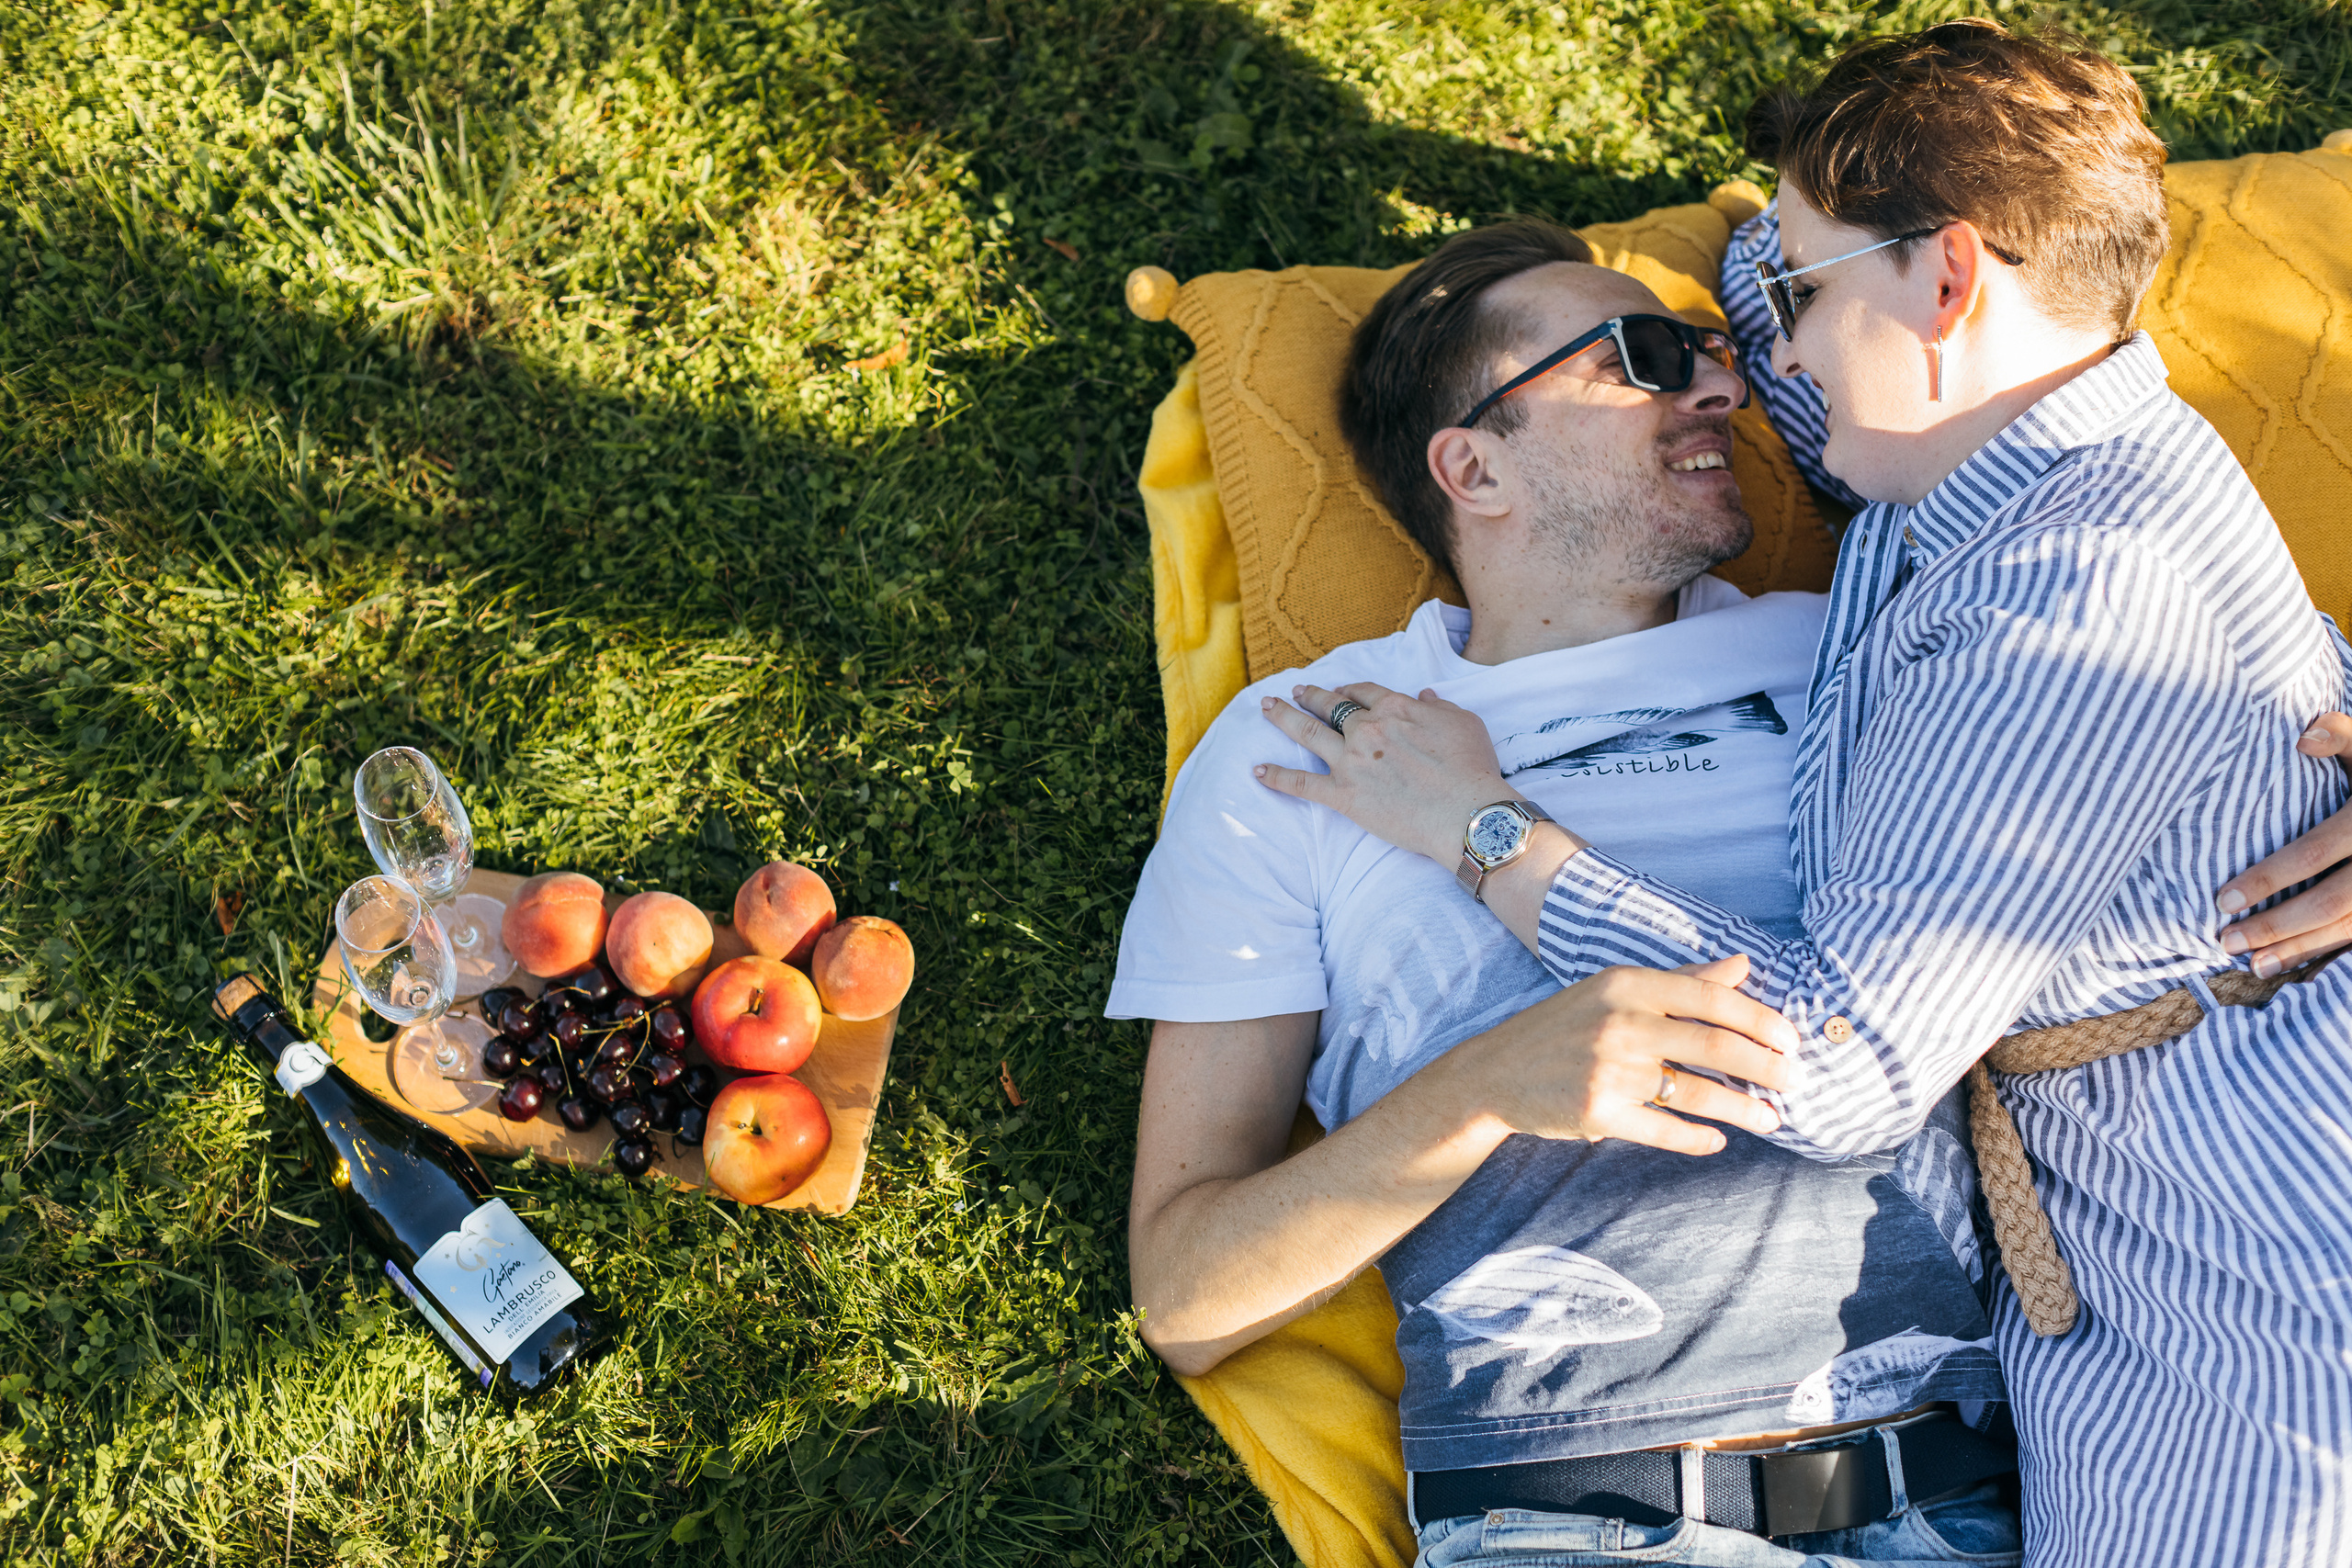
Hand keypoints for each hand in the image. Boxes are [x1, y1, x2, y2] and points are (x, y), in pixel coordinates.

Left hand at [1255, 681, 1535, 865]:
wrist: (1466, 812)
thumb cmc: (1472, 769)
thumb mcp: (1464, 722)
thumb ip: (1440, 706)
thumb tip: (1425, 695)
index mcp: (1396, 708)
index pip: (1364, 692)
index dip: (1349, 689)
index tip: (1339, 689)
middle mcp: (1367, 729)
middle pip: (1331, 706)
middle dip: (1310, 696)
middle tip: (1294, 691)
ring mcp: (1351, 762)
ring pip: (1308, 734)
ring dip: (1284, 718)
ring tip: (1266, 708)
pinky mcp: (1343, 795)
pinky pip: (1301, 784)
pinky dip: (1276, 777)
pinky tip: (1257, 770)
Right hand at [1448, 955, 1797, 1157]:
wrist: (1496, 1072)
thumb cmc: (1563, 1027)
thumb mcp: (1615, 991)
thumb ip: (1681, 980)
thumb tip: (1741, 965)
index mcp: (1627, 984)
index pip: (1712, 998)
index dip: (1760, 1020)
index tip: (1790, 1040)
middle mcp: (1620, 1023)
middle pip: (1715, 1045)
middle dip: (1766, 1066)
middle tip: (1795, 1081)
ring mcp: (1608, 1070)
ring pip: (1698, 1092)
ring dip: (1745, 1109)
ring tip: (1772, 1119)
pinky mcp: (1598, 1113)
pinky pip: (1665, 1130)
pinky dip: (1699, 1139)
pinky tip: (1718, 1139)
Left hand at [2214, 712, 2351, 975]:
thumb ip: (2343, 736)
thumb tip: (2303, 737)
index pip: (2315, 854)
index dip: (2269, 879)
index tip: (2223, 900)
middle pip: (2331, 903)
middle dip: (2277, 925)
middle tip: (2226, 940)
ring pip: (2350, 928)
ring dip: (2301, 949)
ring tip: (2253, 965)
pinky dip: (2328, 952)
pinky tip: (2293, 963)